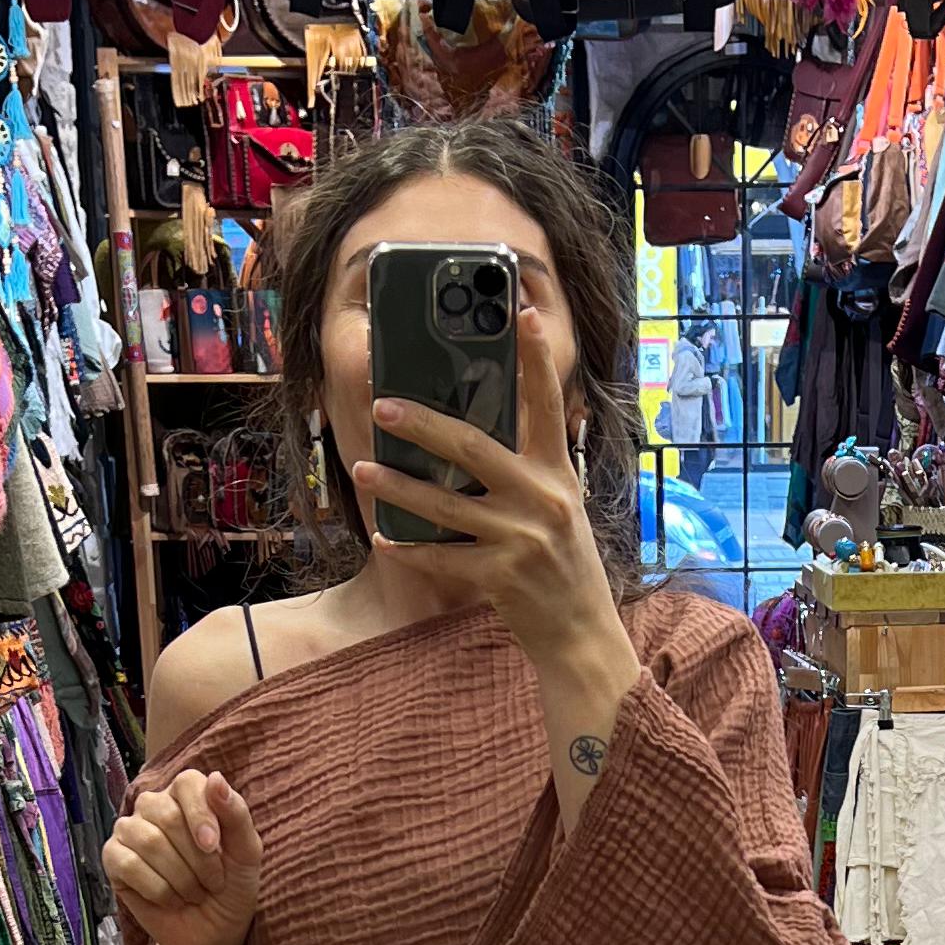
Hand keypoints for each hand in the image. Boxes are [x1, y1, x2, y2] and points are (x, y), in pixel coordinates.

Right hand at [103, 765, 261, 944]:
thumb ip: (236, 814)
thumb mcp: (246, 853)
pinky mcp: (113, 858)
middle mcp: (153, 806)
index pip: (188, 783)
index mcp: (186, 795)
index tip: (214, 846)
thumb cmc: (231, 888)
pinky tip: (170, 900)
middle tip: (211, 882)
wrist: (212, 933)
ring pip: (149, 842)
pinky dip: (159, 890)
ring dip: (181, 878)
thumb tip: (215, 778)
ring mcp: (129, 831)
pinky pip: (129, 865)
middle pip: (168, 816)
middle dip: (198, 859)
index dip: (202, 815)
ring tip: (193, 893)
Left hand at [352, 306, 627, 680]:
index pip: (547, 404)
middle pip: (472, 447)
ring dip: (398, 487)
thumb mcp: (560, 507)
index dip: (536, 357)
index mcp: (558, 473)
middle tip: (383, 404)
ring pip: (444, 505)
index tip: (521, 312)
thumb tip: (473, 437)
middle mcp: (542, 499)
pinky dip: (410, 549)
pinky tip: (383, 539)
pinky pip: (442, 558)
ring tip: (363, 468)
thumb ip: (529, 470)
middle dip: (423, 424)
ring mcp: (520, 539)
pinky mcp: (501, 577)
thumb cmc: (565, 565)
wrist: (581, 633)